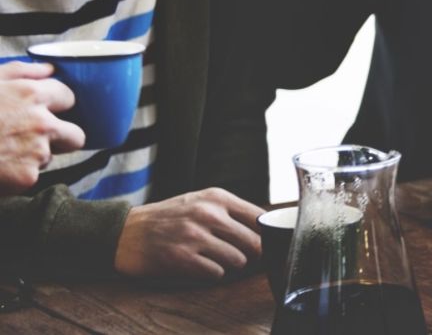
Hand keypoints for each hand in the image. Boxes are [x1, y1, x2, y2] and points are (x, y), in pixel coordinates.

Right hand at [0, 62, 84, 193]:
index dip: (57, 106)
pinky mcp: (27, 177)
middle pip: (76, 136)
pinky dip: (16, 176)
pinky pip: (30, 176)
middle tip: (34, 140)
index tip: (47, 111)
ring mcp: (37, 152)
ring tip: (2, 152)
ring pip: (49, 157)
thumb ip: (22, 71)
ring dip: (32, 157)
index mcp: (33, 95)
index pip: (69, 98)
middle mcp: (42, 123)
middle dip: (60, 138)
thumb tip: (50, 69)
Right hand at [114, 187, 263, 280]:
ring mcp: (195, 235)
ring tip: (217, 260)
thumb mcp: (200, 201)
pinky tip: (202, 266)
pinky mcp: (182, 257)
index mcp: (217, 197)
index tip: (264, 241)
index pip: (260, 217)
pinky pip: (216, 272)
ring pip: (238, 259)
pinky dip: (213, 273)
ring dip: (232, 264)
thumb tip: (265, 228)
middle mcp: (208, 213)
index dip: (266, 233)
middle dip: (251, 254)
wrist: (124, 232)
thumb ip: (230, 211)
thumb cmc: (168, 218)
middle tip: (241, 256)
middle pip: (254, 242)